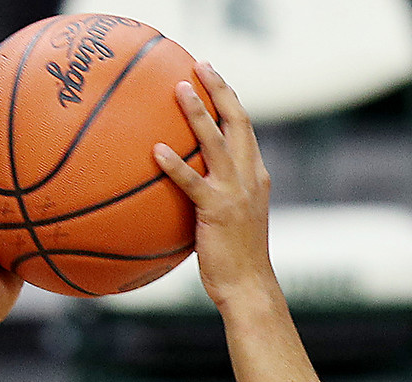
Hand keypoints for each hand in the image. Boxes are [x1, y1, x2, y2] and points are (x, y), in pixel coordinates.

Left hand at [151, 63, 276, 304]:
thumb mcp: (230, 220)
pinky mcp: (217, 211)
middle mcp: (250, 176)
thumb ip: (215, 196)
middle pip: (237, 120)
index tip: (213, 76)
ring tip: (179, 89)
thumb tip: (187, 189)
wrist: (249, 286)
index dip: (230, 98)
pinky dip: (175, 164)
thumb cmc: (235, 259)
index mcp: (255, 175)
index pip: (244, 127)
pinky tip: (156, 150)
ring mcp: (235, 192)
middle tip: (200, 65)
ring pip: (216, 141)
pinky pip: (192, 182)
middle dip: (220, 89)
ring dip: (197, 113)